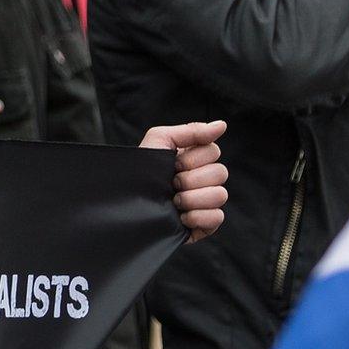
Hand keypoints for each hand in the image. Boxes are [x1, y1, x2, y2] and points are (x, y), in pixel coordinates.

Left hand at [140, 120, 228, 242]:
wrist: (126, 204)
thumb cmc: (139, 170)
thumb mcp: (160, 140)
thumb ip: (191, 131)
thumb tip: (222, 125)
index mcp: (193, 158)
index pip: (213, 151)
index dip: (192, 158)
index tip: (173, 164)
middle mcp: (202, 179)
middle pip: (220, 173)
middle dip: (190, 179)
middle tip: (171, 184)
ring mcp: (204, 202)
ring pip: (220, 195)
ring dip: (193, 198)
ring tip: (174, 201)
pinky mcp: (204, 224)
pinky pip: (217, 218)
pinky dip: (199, 217)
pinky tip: (181, 217)